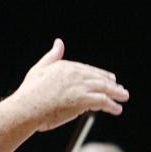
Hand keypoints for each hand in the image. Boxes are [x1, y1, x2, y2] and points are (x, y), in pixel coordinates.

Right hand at [11, 39, 128, 132]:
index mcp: (66, 66)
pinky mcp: (84, 100)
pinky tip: (117, 109)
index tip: (107, 78)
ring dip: (116, 93)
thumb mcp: (39, 69)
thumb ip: (52, 56)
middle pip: (98, 78)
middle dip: (111, 83)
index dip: (99, 74)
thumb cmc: (29, 93)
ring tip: (123, 97)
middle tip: (120, 88)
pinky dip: (112, 105)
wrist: (27, 108)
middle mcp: (76, 74)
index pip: (87, 70)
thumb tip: (59, 42)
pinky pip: (103, 101)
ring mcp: (81, 87)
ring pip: (104, 89)